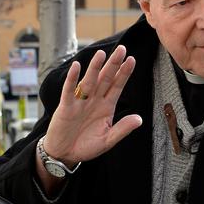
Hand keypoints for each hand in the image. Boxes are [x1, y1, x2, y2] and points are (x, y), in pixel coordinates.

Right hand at [43, 45, 141, 166]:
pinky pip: (69, 91)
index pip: (117, 86)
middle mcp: (94, 101)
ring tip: (101, 54)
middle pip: (105, 79)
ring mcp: (80, 102)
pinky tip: (76, 67)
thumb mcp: (107, 140)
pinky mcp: (66, 107)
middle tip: (122, 49)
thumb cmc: (86, 146)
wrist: (64, 154)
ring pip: (89, 81)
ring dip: (94, 68)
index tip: (132, 60)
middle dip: (113, 64)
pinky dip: (72, 79)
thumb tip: (139, 119)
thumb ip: (122, 129)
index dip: (124, 74)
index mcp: (106, 107)